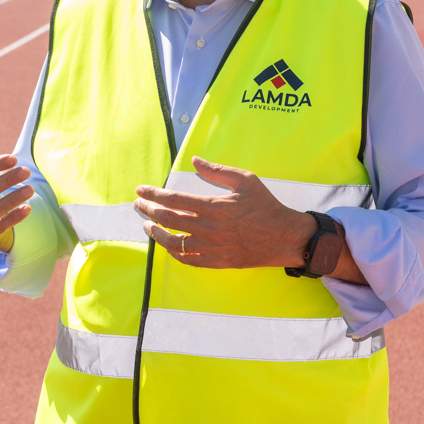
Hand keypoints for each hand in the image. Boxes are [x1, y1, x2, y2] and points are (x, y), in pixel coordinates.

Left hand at [134, 156, 363, 282]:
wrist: (285, 237)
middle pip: (168, 220)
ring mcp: (212, 248)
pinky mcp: (217, 262)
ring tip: (146, 225)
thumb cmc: (266, 206)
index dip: (153, 194)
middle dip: (148, 211)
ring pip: (173, 243)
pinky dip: (173, 252)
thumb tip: (194, 161)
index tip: (141, 190)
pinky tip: (167, 244)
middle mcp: (209, 228)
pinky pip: (188, 260)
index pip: (173, 200)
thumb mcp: (245, 180)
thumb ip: (217, 171)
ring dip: (155, 234)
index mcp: (214, 206)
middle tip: (138, 205)